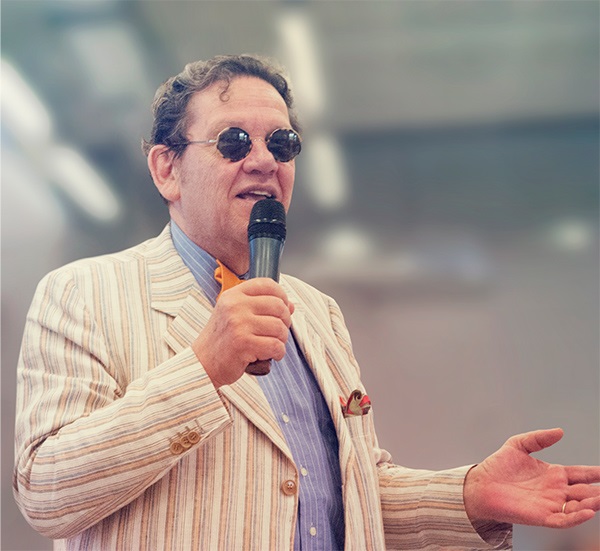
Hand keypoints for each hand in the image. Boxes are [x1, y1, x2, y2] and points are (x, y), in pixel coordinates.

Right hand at [192, 278, 293, 387]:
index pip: (268, 284)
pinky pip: (276, 346)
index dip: (282, 295)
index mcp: (233, 295)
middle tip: (278, 332)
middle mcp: (235, 306)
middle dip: (285, 321)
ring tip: (271, 344)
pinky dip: (278, 353)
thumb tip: (291, 305)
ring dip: (281, 339)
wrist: (202, 362)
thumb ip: (261, 306)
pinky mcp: (243, 344)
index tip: (283, 308)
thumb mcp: (236, 314)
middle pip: (278, 306)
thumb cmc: (223, 339)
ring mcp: (238, 324)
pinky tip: (269, 355)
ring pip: (279, 327)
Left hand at [464, 428, 599, 528]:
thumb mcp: (518, 444)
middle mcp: (555, 490)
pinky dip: (577, 517)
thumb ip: (539, 438)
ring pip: (578, 506)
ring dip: (592, 503)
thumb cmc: (497, 466)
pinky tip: (587, 511)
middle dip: (599, 491)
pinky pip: (564, 519)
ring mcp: (550, 504)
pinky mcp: (542, 516)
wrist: (480, 484)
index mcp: (553, 474)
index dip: (595, 473)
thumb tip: (560, 431)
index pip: (581, 474)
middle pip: (585, 491)